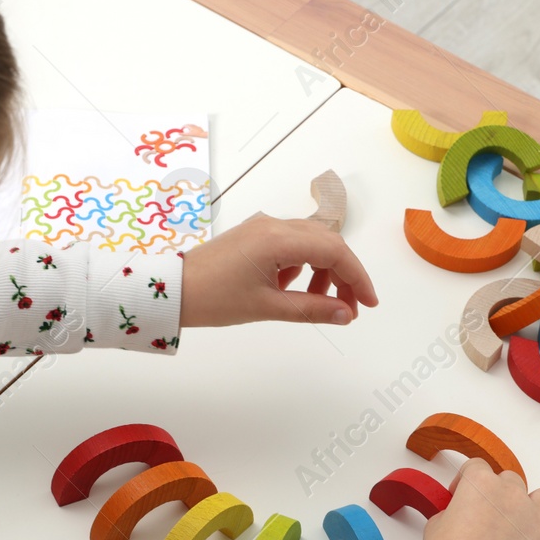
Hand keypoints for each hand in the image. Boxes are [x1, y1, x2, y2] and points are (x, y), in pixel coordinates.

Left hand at [179, 215, 378, 327]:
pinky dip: (303, 265)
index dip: (357, 277)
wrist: (171, 290)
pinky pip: (292, 244)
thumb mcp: (267, 307)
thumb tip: (346, 314)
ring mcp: (263, 227)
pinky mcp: (254, 235)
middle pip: (327, 242)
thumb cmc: (214, 299)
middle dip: (344, 275)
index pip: (334, 251)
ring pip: (311, 242)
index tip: (368, 304)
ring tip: (319, 302)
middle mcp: (274, 225)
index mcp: (278, 239)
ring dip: (324, 270)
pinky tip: (292, 288)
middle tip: (349, 308)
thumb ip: (311, 309)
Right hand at [422, 459, 539, 539]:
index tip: (461, 497)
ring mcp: (536, 520)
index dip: (467, 482)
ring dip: (533, 509)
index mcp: (482, 484)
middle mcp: (513, 495)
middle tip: (486, 519)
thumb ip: (451, 513)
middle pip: (510, 481)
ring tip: (519, 528)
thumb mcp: (435, 526)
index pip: (477, 467)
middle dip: (498, 496)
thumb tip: (458, 518)